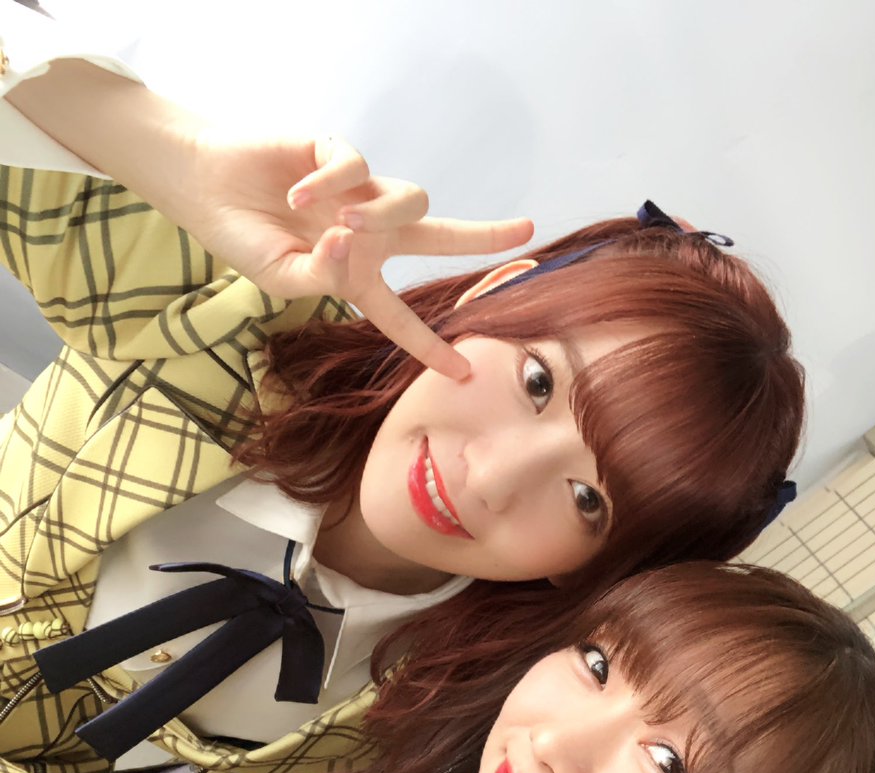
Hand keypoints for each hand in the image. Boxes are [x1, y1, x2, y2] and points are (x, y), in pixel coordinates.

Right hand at [189, 132, 533, 378]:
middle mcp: (368, 234)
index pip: (400, 319)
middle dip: (482, 236)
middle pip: (438, 236)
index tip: (464, 372)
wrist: (206, 185)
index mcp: (356, 275)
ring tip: (339, 224)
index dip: (430, 348)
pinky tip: (296, 194)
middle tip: (525, 232)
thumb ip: (319, 275)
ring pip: (408, 201)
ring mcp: (358, 193)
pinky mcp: (341, 155)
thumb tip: (351, 245)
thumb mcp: (281, 277)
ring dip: (382, 215)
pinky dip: (329, 184)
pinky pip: (356, 169)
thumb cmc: (244, 237)